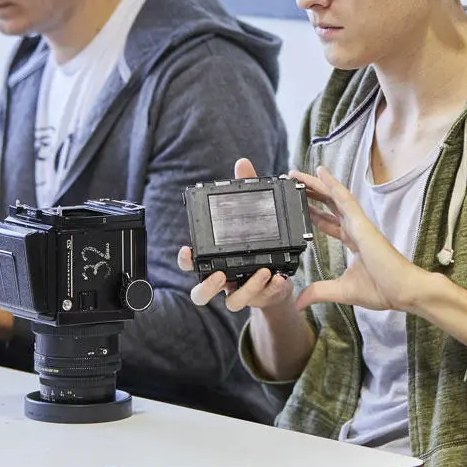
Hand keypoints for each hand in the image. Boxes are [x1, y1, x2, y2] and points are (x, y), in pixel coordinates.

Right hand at [178, 157, 297, 312]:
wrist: (278, 272)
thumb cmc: (257, 242)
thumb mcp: (250, 214)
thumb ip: (244, 192)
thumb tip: (242, 164)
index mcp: (214, 260)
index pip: (190, 263)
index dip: (185, 260)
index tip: (188, 250)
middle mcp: (222, 280)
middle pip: (200, 293)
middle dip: (207, 287)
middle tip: (220, 274)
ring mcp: (240, 292)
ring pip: (232, 302)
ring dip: (248, 288)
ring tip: (263, 271)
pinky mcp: (261, 298)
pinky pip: (263, 299)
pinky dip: (273, 289)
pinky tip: (281, 278)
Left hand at [288, 166, 431, 312]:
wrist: (403, 291)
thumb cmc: (382, 289)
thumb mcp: (341, 291)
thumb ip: (319, 292)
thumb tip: (298, 302)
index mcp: (352, 241)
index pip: (327, 222)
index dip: (311, 211)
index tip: (296, 204)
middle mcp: (354, 228)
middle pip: (327, 204)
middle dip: (309, 192)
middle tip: (291, 181)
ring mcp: (359, 224)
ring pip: (333, 197)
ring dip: (315, 184)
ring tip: (296, 174)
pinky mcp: (362, 223)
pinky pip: (345, 199)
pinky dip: (333, 185)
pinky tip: (321, 172)